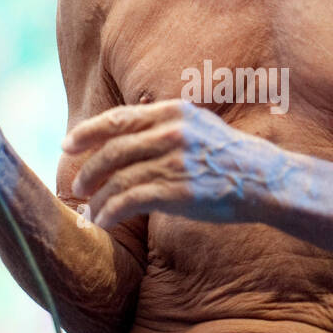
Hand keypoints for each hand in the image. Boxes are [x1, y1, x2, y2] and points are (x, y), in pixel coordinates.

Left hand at [62, 99, 285, 228]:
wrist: (264, 180)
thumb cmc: (229, 156)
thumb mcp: (198, 125)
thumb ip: (164, 125)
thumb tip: (126, 135)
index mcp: (173, 112)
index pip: (118, 119)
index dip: (88, 132)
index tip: (68, 144)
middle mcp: (171, 132)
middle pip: (112, 150)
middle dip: (89, 170)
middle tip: (79, 186)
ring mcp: (174, 162)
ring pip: (117, 179)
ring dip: (98, 198)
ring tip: (91, 210)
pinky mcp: (177, 191)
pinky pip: (129, 202)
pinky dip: (110, 212)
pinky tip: (104, 221)